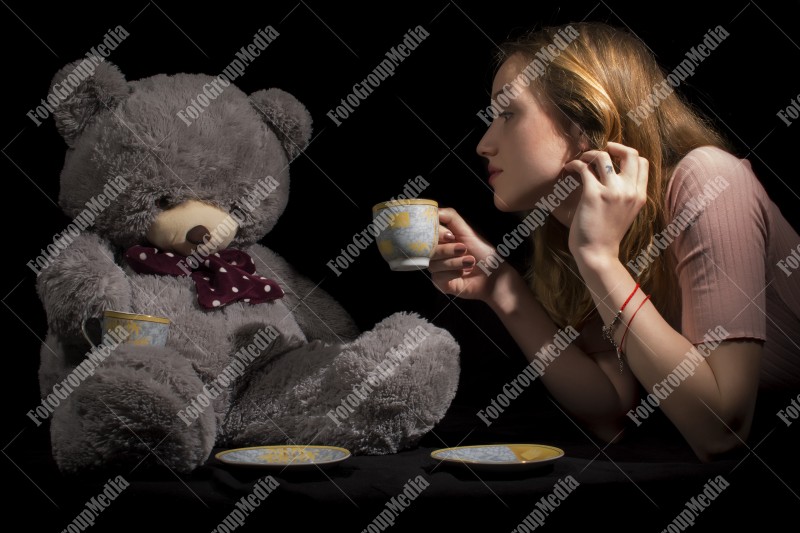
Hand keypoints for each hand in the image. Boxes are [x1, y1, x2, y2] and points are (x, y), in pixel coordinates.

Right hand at [428, 208, 507, 300]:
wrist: (494, 275)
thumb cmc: (483, 252)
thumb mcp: (467, 231)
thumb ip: (450, 217)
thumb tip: (434, 209)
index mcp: (441, 240)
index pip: (427, 233)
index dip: (435, 234)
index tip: (450, 236)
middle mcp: (437, 254)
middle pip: (428, 250)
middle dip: (447, 249)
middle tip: (463, 248)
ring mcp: (438, 269)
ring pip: (433, 263)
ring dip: (453, 262)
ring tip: (470, 261)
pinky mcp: (440, 283)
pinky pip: (438, 277)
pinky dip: (452, 273)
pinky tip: (463, 273)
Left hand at [564, 141, 648, 267]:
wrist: (597, 254)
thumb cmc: (606, 235)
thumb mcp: (626, 213)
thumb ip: (625, 195)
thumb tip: (614, 177)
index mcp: (640, 196)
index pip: (643, 163)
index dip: (627, 154)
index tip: (613, 157)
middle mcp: (629, 191)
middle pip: (630, 153)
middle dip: (614, 146)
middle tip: (600, 150)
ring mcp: (613, 192)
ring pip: (604, 156)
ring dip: (589, 154)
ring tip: (580, 160)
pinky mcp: (594, 194)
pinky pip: (584, 168)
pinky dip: (574, 164)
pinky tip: (568, 169)